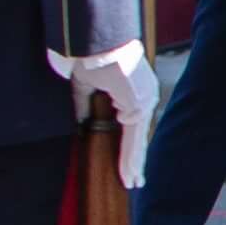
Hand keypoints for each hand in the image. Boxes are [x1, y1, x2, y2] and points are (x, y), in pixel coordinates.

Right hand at [53, 44, 154, 182]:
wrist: (98, 41)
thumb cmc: (92, 55)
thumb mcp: (85, 86)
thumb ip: (84, 106)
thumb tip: (80, 125)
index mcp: (134, 92)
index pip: (131, 125)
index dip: (129, 145)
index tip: (129, 162)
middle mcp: (144, 98)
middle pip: (138, 136)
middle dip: (135, 160)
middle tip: (135, 181)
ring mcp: (144, 102)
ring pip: (137, 141)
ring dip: (133, 164)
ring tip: (132, 183)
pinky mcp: (139, 105)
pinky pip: (134, 138)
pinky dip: (131, 157)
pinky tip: (130, 173)